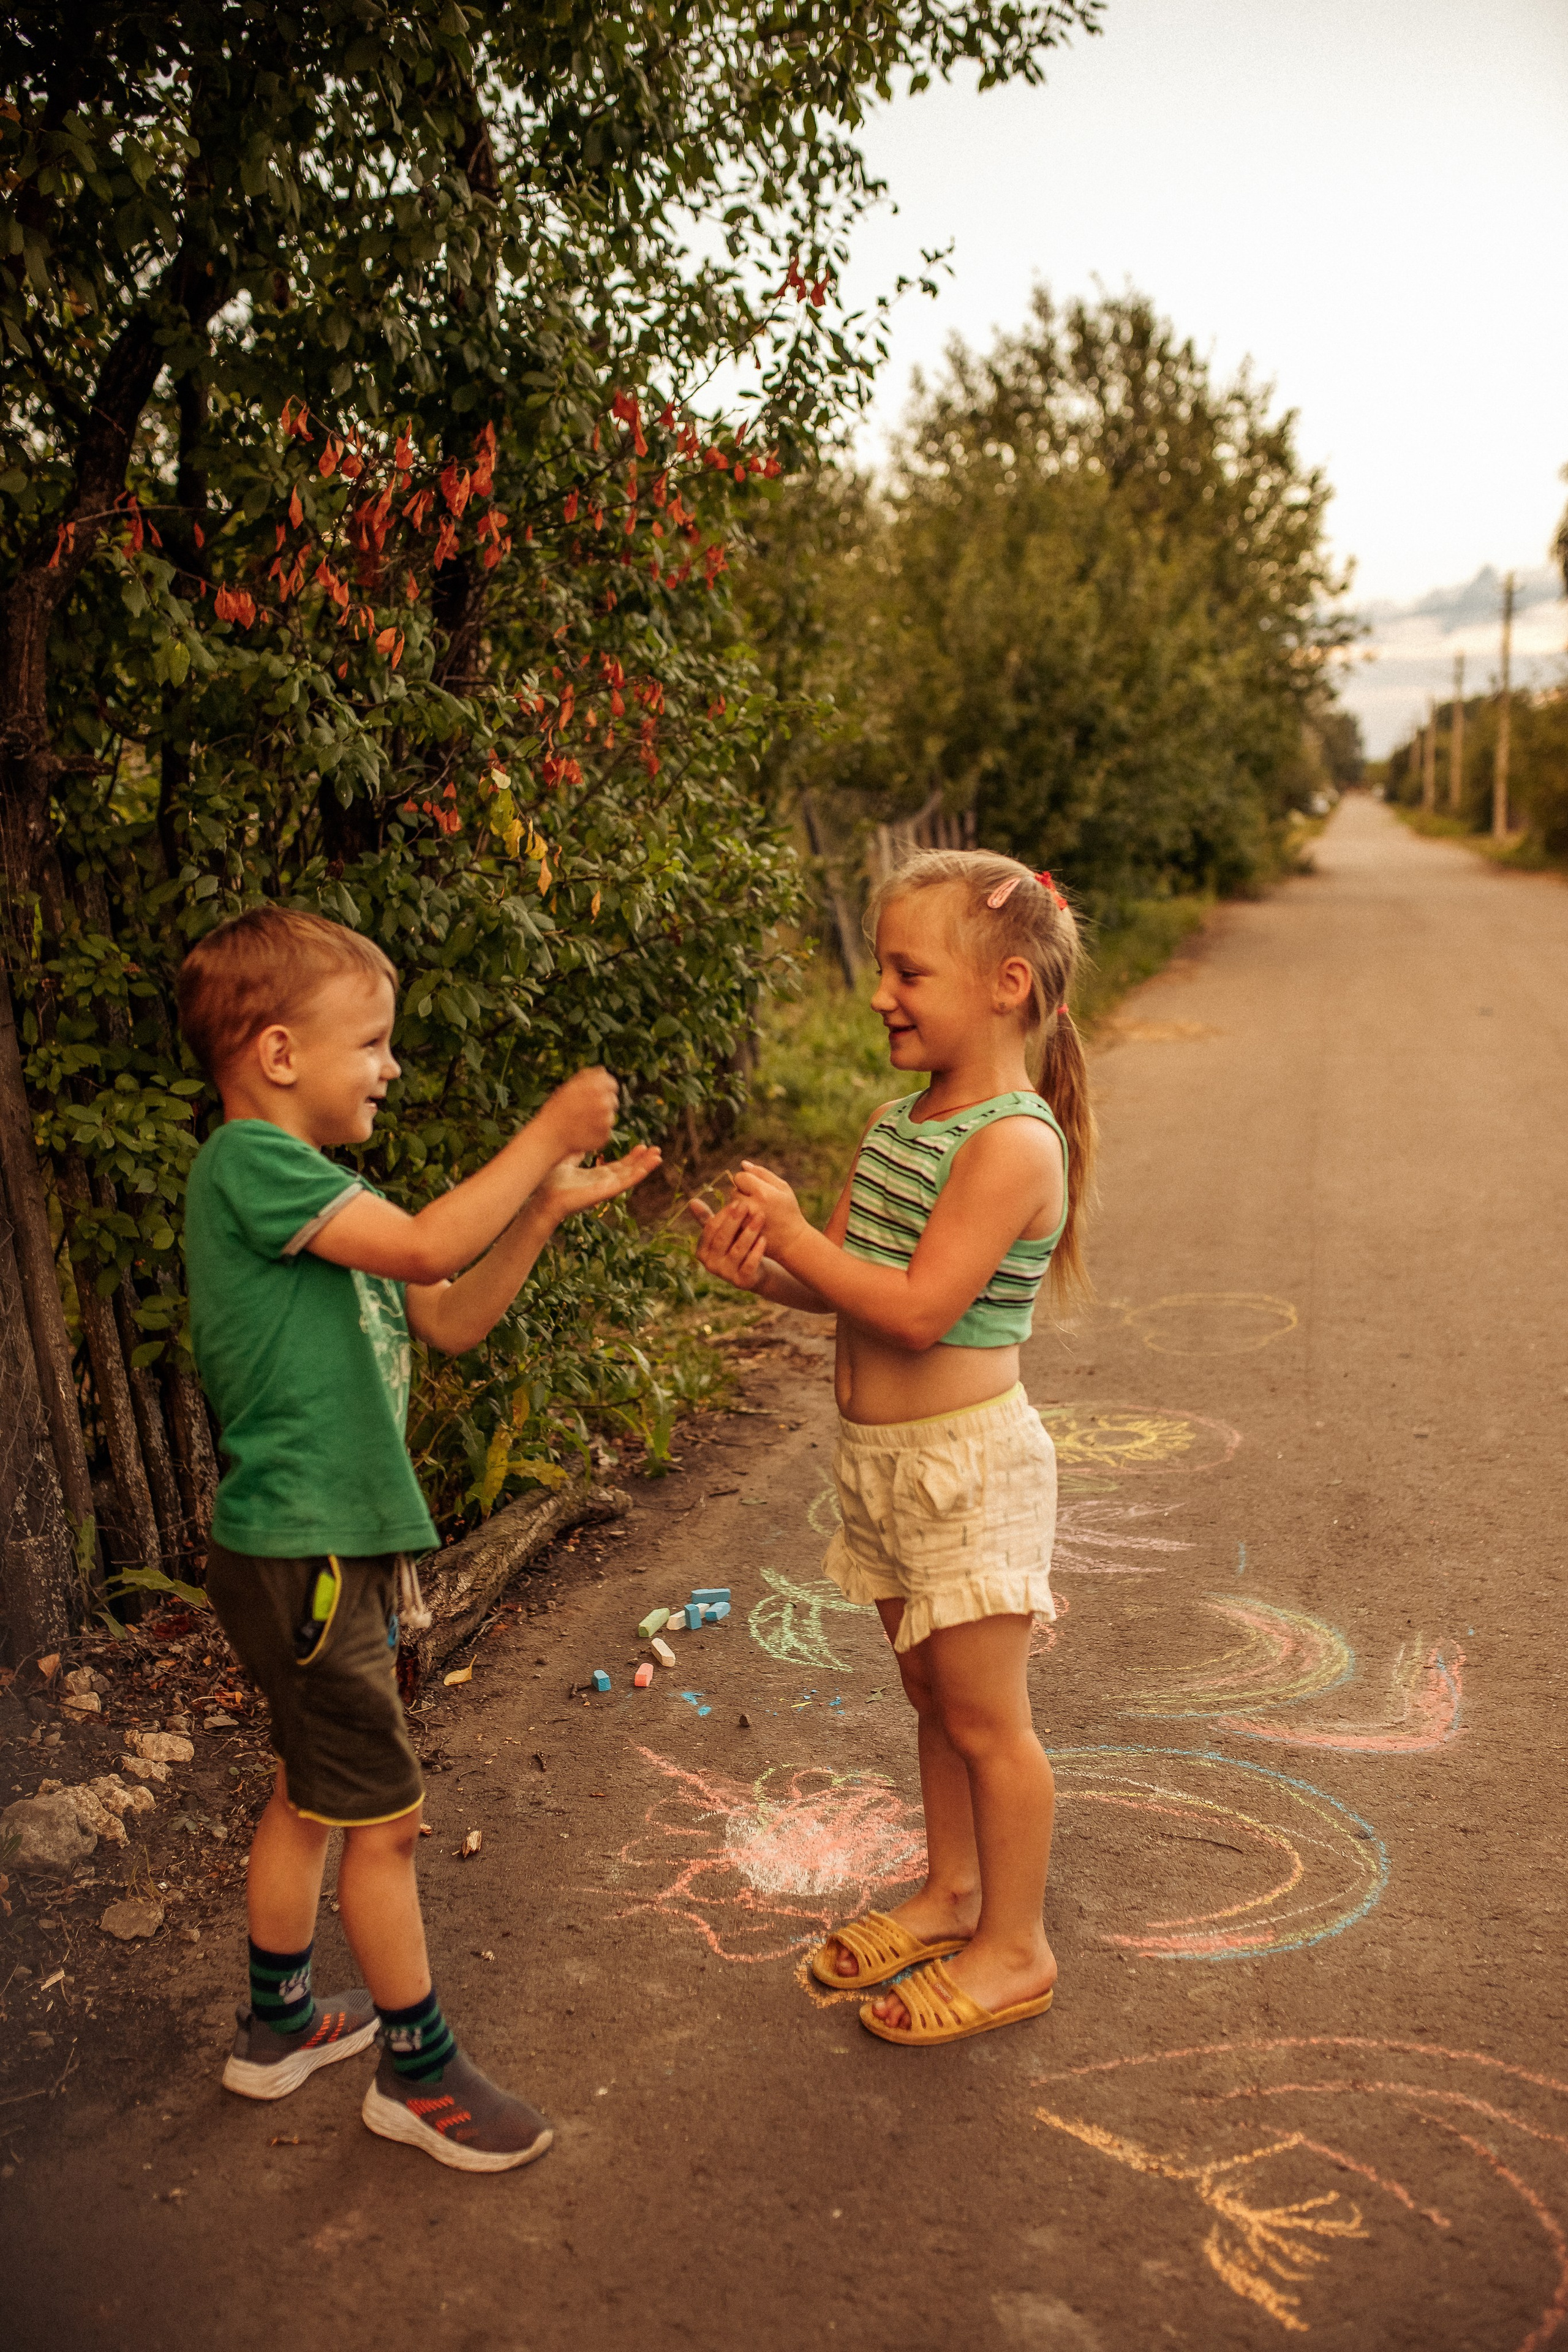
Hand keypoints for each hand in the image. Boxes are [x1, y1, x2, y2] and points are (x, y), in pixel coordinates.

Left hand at [534, 1144, 661, 1224]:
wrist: (543, 1198)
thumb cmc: (550, 1182)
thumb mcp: (566, 1159)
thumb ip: (577, 1150)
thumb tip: (582, 1136)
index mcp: (595, 1176)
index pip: (618, 1166)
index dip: (631, 1157)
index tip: (641, 1146)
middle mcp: (602, 1183)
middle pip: (628, 1170)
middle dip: (643, 1160)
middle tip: (656, 1149)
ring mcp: (605, 1189)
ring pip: (630, 1176)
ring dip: (645, 1166)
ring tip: (659, 1156)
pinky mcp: (605, 1193)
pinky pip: (625, 1183)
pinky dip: (637, 1175)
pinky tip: (647, 1167)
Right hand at [540, 1067, 618, 1156]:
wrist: (550, 1136)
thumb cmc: (557, 1110)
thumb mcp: (568, 1087)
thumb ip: (588, 1076)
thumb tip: (603, 1071)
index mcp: (596, 1086)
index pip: (613, 1084)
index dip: (604, 1089)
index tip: (594, 1096)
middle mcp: (605, 1101)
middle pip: (613, 1101)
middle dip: (603, 1105)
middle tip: (585, 1111)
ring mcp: (607, 1120)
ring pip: (610, 1117)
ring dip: (601, 1119)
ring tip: (582, 1123)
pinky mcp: (606, 1135)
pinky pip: (606, 1132)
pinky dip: (598, 1132)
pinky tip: (584, 1132)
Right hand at [689, 1194, 767, 1291]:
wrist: (755, 1272)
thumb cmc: (736, 1247)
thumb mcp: (722, 1234)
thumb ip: (708, 1219)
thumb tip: (692, 1201)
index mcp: (702, 1252)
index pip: (710, 1229)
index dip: (723, 1215)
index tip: (737, 1202)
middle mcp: (710, 1265)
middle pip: (722, 1239)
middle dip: (735, 1220)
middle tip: (746, 1205)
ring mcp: (726, 1275)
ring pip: (737, 1250)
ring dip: (749, 1232)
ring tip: (760, 1216)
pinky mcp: (742, 1282)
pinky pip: (749, 1264)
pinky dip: (757, 1251)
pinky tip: (764, 1238)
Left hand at [732, 1161, 807, 1254]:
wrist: (791, 1242)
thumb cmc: (789, 1211)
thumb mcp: (783, 1188)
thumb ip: (762, 1173)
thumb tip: (743, 1164)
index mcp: (763, 1193)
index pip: (739, 1177)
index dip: (747, 1181)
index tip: (756, 1188)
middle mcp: (751, 1207)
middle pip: (733, 1191)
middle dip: (742, 1194)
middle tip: (757, 1202)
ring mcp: (744, 1223)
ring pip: (731, 1206)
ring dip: (739, 1207)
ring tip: (754, 1213)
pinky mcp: (740, 1234)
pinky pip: (730, 1220)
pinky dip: (737, 1220)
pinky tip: (748, 1223)